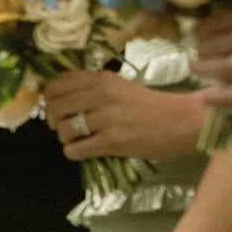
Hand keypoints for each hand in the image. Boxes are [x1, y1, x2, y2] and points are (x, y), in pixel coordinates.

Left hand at [42, 70, 211, 161]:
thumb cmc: (151, 105)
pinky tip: (83, 151)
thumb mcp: (120, 87)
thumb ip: (93, 89)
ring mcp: (106, 118)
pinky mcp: (112, 141)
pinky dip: (74, 152)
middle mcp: (100, 95)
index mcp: (101, 79)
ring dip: (65, 138)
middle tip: (64, 127)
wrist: (183, 121)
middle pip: (55, 108)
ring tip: (78, 139)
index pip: (56, 84)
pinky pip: (76, 149)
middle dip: (53, 120)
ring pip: (63, 129)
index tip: (53, 107)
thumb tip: (59, 99)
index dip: (49, 98)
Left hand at [193, 0, 231, 109]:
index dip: (200, 33)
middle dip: (201, 53)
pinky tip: (208, 98)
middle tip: (194, 59)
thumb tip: (222, 30)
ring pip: (227, 67)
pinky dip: (225, 96)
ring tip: (195, 74)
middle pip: (216, 45)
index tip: (195, 38)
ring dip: (206, 72)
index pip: (215, 22)